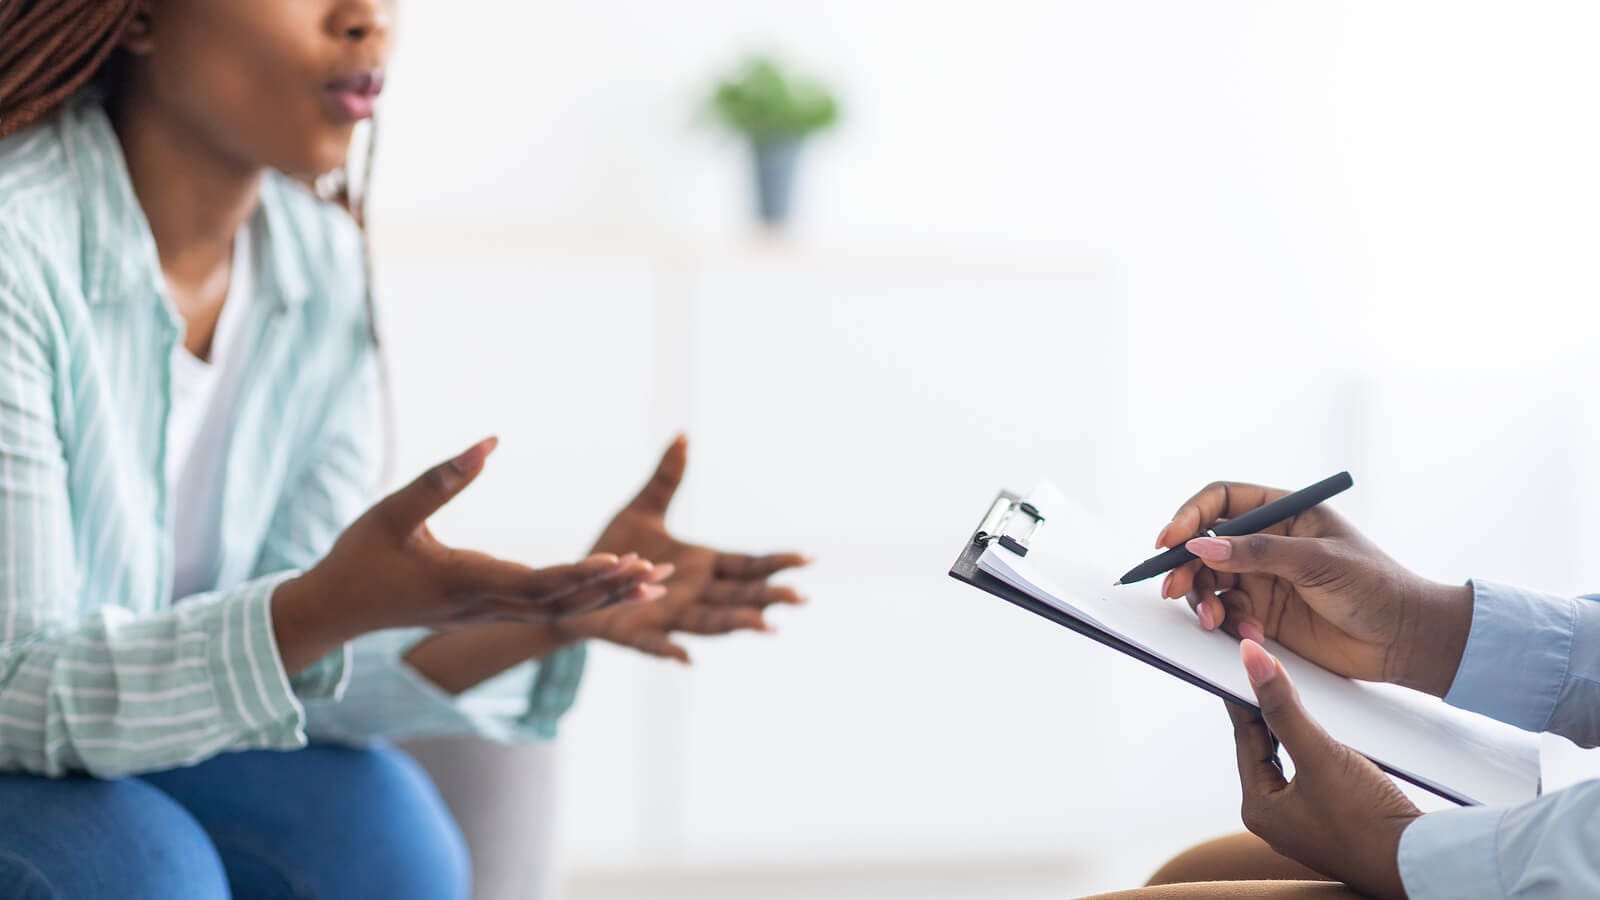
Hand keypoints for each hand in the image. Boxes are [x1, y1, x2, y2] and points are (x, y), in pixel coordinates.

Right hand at [273, 438, 668, 670]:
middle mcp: (484, 604)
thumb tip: (489, 441)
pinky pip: (544, 611)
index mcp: (465, 580)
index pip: (536, 582)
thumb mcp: (394, 511)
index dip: (580, 574)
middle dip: (612, 589)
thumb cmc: (360, 556)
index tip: (620, 561)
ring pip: (557, 611)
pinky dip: (583, 601)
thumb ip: (441, 477)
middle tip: (660, 574)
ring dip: (606, 598)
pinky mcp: (485, 612)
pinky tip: (612, 591)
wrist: (334, 610)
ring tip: (655, 586)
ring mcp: (486, 613)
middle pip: (560, 602)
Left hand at [560, 436, 808, 662]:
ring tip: (765, 626)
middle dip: (768, 597)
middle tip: (800, 598)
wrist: (576, 585)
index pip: (747, 566)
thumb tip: (683, 434)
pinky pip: (655, 644)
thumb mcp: (641, 509)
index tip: (808, 559)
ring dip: (735, 625)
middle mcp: (693, 595)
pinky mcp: (635, 633)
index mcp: (702, 567)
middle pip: (738, 597)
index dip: (775, 563)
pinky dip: (670, 652)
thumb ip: (666, 478)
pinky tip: (686, 660)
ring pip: (708, 623)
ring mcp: (668, 616)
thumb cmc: (615, 551)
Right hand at [1155, 481, 1471, 695]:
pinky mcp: (1262, 614)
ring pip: (1209, 581)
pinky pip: (1225, 613)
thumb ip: (1258, 553)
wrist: (1404, 640)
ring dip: (1203, 599)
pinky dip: (1226, 623)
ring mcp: (1262, 579)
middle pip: (1205, 544)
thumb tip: (1201, 546)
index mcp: (1284, 513)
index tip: (1171, 541)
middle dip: (1185, 566)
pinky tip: (1250, 634)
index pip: (1223, 501)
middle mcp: (1267, 543)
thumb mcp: (1317, 561)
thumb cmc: (1375, 587)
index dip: (1190, 516)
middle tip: (1174, 589)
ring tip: (1214, 621)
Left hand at [1227, 639, 1420, 899]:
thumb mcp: (1320, 756)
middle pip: (1265, 749)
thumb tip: (1251, 662)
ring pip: (1290, 760)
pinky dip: (1315, 749)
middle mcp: (1276, 819)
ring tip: (1293, 694)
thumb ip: (1284, 708)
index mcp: (1259, 809)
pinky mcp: (1334, 821)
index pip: (1245, 739)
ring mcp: (1304, 822)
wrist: (1420, 865)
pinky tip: (1327, 733)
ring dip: (1292, 729)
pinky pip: (1313, 773)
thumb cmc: (1367, 822)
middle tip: (1266, 673)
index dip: (1244, 698)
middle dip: (1268, 712)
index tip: (1242, 667)